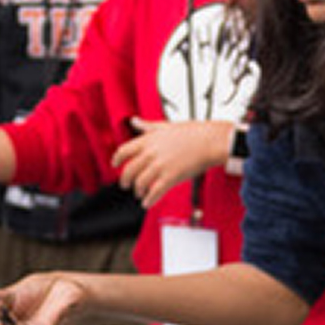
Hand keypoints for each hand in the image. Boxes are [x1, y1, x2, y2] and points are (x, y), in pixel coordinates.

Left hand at [112, 118, 232, 206]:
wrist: (210, 141)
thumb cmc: (192, 132)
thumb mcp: (165, 126)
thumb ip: (148, 126)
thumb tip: (135, 121)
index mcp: (148, 140)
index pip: (124, 151)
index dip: (116, 159)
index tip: (115, 165)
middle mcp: (151, 153)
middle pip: (129, 170)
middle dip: (125, 180)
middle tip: (126, 185)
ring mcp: (160, 166)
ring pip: (140, 183)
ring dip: (138, 191)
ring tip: (140, 194)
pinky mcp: (171, 177)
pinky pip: (154, 192)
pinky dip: (149, 200)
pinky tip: (147, 203)